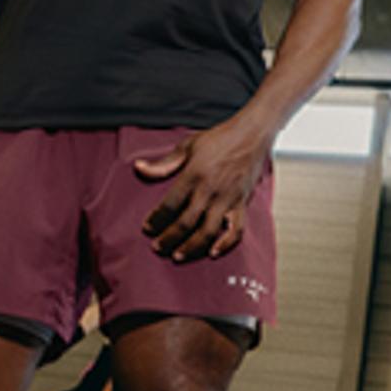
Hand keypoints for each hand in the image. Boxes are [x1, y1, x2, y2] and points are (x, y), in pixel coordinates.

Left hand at [135, 120, 267, 261]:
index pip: (170, 204)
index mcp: (194, 174)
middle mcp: (210, 189)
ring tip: (178, 256)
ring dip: (192, 247)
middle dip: (169, 238)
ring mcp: (228, 198)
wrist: (252, 134)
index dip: (156, 219)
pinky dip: (225, 244)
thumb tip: (138, 168)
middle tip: (157, 247)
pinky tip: (213, 253)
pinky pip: (236, 230)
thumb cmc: (218, 139)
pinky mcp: (242, 203)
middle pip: (186, 222)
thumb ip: (164, 163)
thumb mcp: (188, 146)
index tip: (147, 228)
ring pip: (208, 231)